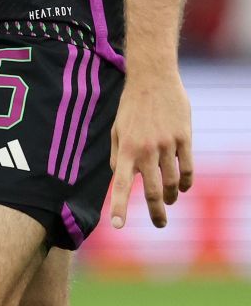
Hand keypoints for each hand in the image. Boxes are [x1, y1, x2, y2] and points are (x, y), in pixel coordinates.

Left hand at [108, 67, 193, 229]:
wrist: (152, 79)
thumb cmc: (131, 106)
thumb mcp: (116, 129)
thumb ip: (118, 154)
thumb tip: (121, 176)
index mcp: (126, 149)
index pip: (122, 184)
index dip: (119, 207)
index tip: (117, 226)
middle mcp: (146, 149)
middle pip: (154, 190)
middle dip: (157, 211)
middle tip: (160, 224)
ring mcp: (167, 144)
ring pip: (173, 182)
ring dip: (173, 195)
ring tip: (170, 200)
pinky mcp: (184, 138)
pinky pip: (188, 168)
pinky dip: (187, 181)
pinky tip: (184, 187)